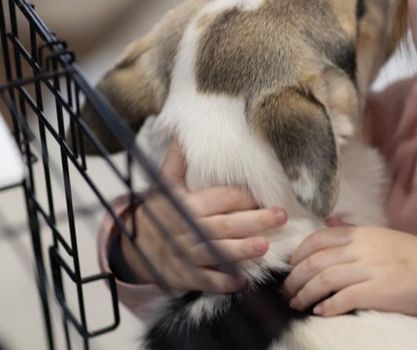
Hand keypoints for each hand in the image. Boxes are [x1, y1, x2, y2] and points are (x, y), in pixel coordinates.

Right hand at [119, 141, 286, 292]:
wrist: (135, 248)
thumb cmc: (159, 213)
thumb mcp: (164, 186)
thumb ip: (176, 162)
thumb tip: (183, 135)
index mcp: (186, 205)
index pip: (220, 198)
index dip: (243, 197)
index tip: (264, 196)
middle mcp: (188, 230)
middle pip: (225, 225)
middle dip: (254, 221)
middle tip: (280, 216)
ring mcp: (187, 255)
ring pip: (218, 252)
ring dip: (242, 251)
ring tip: (264, 246)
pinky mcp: (187, 277)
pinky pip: (207, 281)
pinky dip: (224, 282)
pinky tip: (243, 280)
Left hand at [282, 222, 416, 325]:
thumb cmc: (414, 259)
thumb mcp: (383, 237)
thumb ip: (354, 233)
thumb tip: (328, 223)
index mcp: (364, 234)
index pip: (319, 238)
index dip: (298, 253)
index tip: (290, 267)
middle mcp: (365, 248)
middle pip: (316, 260)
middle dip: (295, 278)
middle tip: (287, 291)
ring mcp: (372, 269)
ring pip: (324, 279)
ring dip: (305, 294)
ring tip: (297, 304)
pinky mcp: (379, 291)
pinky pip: (344, 298)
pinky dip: (327, 306)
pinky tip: (320, 312)